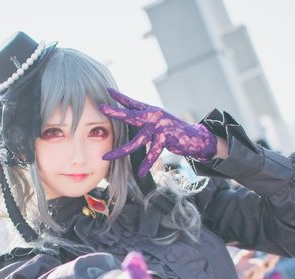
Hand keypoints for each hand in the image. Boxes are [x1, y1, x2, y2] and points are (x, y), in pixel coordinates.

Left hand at [99, 88, 216, 176]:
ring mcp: (159, 126)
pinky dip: (147, 163)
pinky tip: (140, 172)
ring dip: (121, 150)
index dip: (120, 97)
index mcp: (150, 111)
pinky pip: (153, 152)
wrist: (193, 137)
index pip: (132, 103)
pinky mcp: (166, 137)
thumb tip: (128, 118)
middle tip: (102, 108)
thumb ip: (143, 120)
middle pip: (131, 115)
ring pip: (137, 141)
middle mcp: (153, 116)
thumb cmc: (171, 130)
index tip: (107, 90)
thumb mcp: (156, 122)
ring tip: (106, 157)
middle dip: (116, 112)